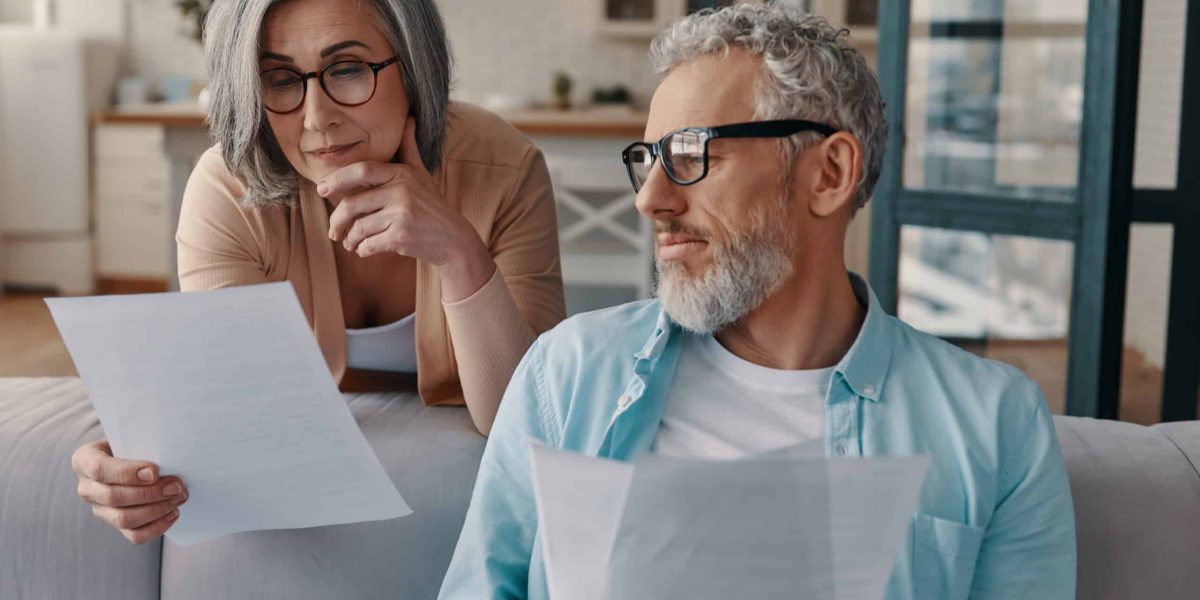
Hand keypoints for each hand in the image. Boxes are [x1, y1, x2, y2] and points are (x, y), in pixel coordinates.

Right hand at [72, 440, 187, 543]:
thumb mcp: (129, 436)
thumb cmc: (131, 444)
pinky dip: (156, 527)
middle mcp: (87, 488)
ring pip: (124, 519)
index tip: (155, 471)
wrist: (129, 457)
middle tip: (176, 486)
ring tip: (178, 498)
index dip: (128, 473)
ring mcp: (100, 509)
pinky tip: (173, 513)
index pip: (99, 469)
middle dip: (150, 493)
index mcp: (85, 460)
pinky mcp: (115, 524)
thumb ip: (140, 443)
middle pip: (114, 497)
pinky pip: (134, 535)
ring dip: (156, 510)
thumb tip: (168, 455)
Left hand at [321, 117, 495, 301]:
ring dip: (350, 239)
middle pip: (352, 204)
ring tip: (350, 242)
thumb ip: (409, 148)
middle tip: (333, 230)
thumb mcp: (422, 174)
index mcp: (402, 174)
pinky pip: (368, 244)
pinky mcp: (401, 237)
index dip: (337, 179)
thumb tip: (409, 119)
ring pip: (359, 227)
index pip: (362, 170)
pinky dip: (362, 250)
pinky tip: (364, 250)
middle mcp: (401, 191)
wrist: (454, 239)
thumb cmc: (433, 206)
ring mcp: (401, 214)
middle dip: (337, 220)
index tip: (321, 188)